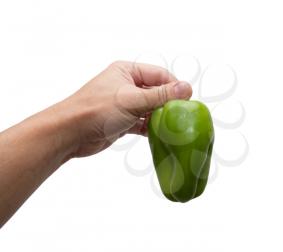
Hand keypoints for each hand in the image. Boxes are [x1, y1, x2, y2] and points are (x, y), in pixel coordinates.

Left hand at [62, 61, 191, 156]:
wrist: (70, 133)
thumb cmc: (96, 110)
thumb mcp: (132, 100)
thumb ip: (160, 95)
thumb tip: (186, 88)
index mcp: (127, 71)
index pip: (160, 75)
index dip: (174, 87)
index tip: (186, 101)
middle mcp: (126, 85)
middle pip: (156, 92)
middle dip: (167, 104)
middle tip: (180, 116)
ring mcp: (124, 104)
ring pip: (150, 109)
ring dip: (159, 118)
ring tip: (172, 127)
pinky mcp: (122, 121)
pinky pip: (142, 122)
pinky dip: (150, 128)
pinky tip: (159, 136)